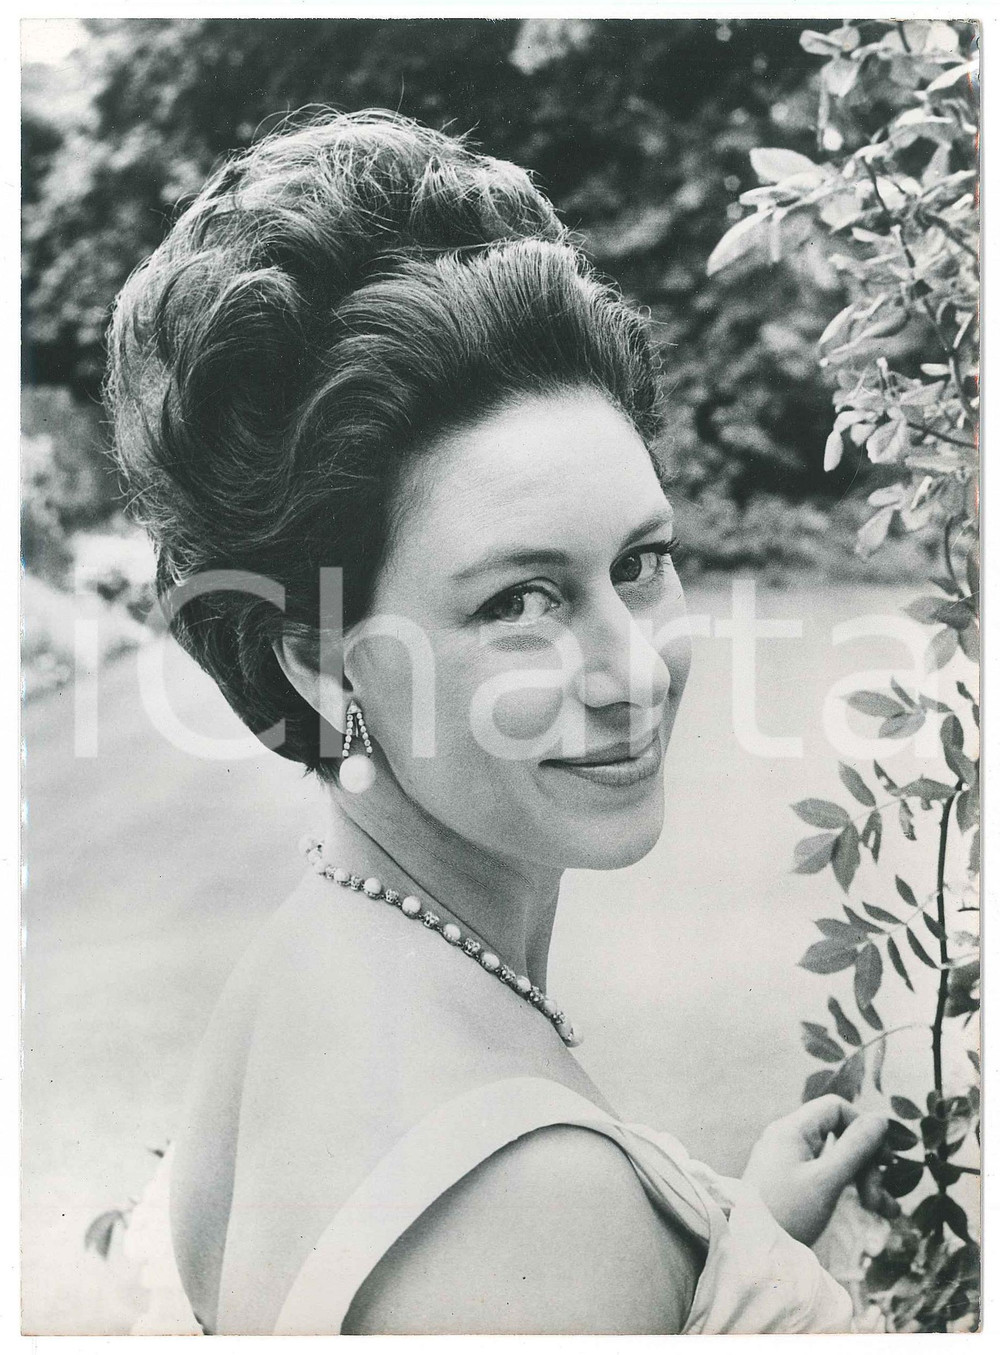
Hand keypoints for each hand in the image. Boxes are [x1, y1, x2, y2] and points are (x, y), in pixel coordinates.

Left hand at [742, 1094, 899, 1245]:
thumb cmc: (787, 1213)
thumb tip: (881, 1118)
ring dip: (864, 1180)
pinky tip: (874, 1210)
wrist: (750, 1253)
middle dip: (866, 1164)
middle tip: (879, 1199)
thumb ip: (855, 1147)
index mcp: (792, 1129)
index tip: (884, 1159)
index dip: (863, 1127)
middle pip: (839, 1135)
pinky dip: (849, 1189)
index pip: (836, 1108)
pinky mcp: (792, 1183)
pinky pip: (827, 1176)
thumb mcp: (826, 1180)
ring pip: (837, 1159)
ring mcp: (789, 1161)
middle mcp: (789, 1139)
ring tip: (885, 1211)